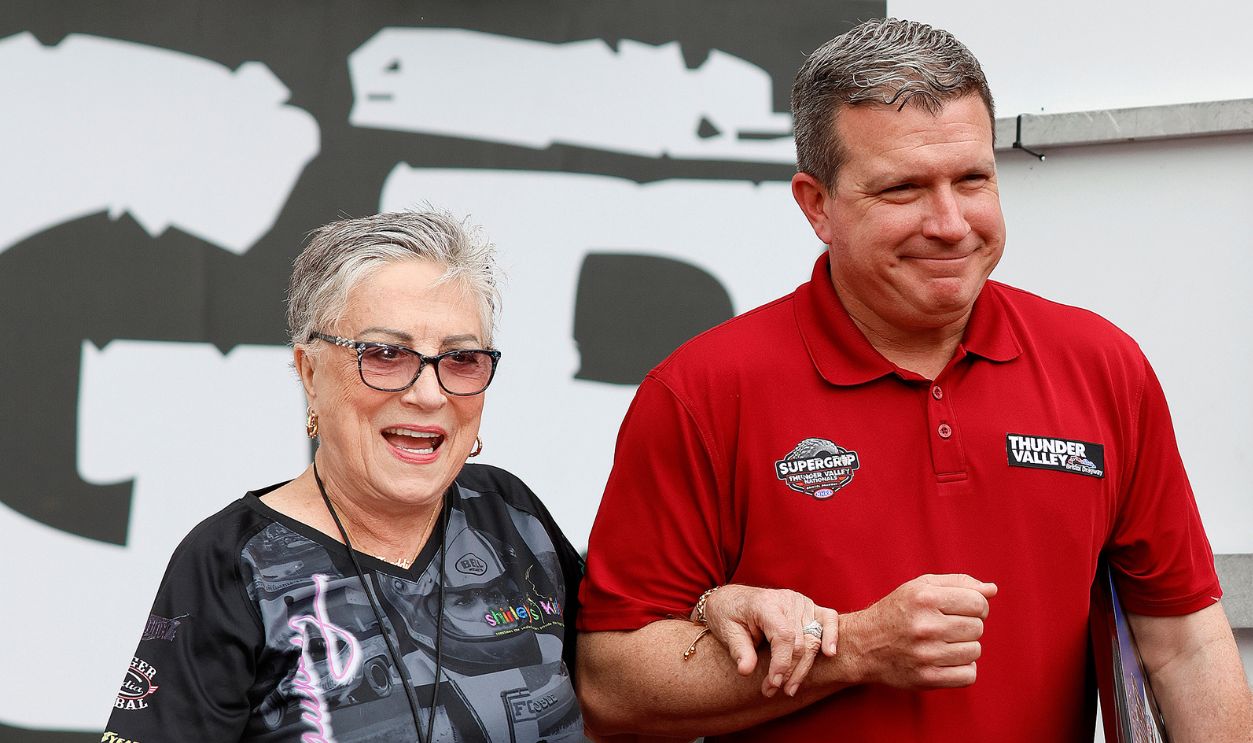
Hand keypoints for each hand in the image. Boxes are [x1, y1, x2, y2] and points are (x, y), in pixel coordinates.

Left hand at [700, 584, 838, 697]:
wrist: (732, 599)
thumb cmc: (728, 614)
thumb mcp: (726, 631)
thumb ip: (739, 650)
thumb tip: (746, 671)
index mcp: (766, 604)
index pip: (783, 636)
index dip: (782, 663)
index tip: (773, 684)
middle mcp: (787, 600)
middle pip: (799, 642)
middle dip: (788, 672)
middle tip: (771, 691)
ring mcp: (800, 602)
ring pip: (813, 639)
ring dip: (804, 667)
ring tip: (790, 689)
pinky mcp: (809, 606)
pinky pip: (828, 619)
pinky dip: (832, 635)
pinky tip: (829, 653)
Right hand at [845, 574, 997, 688]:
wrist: (863, 644)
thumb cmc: (896, 611)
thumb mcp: (920, 587)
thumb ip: (958, 583)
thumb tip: (993, 590)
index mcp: (925, 598)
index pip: (978, 603)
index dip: (976, 606)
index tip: (962, 610)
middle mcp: (925, 625)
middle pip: (978, 627)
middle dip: (968, 626)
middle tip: (948, 627)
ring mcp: (926, 654)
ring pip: (975, 651)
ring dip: (964, 647)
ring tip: (944, 643)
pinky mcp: (927, 678)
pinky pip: (968, 675)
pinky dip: (962, 669)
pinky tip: (946, 660)